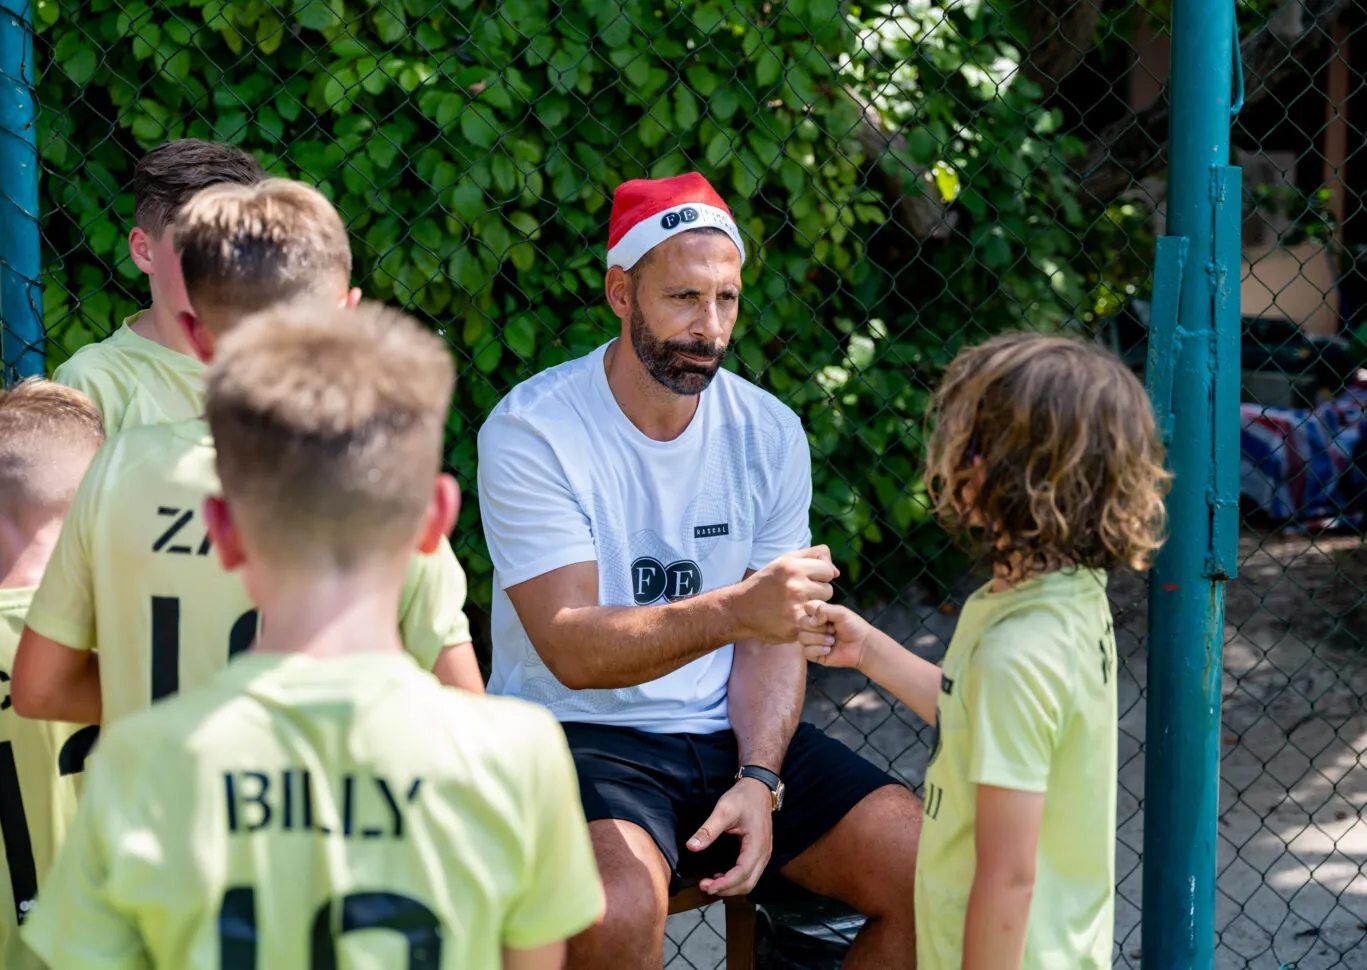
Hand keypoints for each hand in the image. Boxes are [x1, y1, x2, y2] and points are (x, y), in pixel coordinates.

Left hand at [686, 778, 774, 895]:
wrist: (758, 787)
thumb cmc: (743, 797)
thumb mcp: (723, 810)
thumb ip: (707, 830)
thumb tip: (691, 847)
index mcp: (757, 844)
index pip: (742, 873)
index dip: (724, 884)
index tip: (706, 886)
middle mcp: (764, 853)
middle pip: (748, 883)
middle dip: (726, 889)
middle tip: (705, 886)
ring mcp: (764, 854)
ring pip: (750, 881)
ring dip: (731, 887)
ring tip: (711, 883)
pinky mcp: (760, 853)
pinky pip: (750, 874)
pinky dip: (736, 880)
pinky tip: (721, 876)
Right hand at [735, 546, 838, 643]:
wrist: (740, 610)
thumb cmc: (765, 583)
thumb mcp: (784, 560)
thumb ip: (814, 556)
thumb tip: (837, 572)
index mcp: (793, 567)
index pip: (828, 571)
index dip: (819, 576)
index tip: (806, 580)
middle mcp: (795, 586)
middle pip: (829, 590)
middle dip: (817, 592)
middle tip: (799, 595)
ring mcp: (795, 608)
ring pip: (825, 607)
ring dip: (815, 607)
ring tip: (797, 605)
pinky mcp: (795, 627)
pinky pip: (816, 624)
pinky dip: (809, 622)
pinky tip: (794, 618)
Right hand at [798, 602, 873, 669]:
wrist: (862, 646)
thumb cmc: (854, 627)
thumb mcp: (840, 612)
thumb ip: (823, 610)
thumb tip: (811, 621)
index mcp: (818, 614)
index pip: (805, 608)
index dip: (814, 613)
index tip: (827, 618)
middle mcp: (813, 626)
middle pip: (801, 623)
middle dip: (818, 628)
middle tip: (832, 630)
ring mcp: (812, 640)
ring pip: (802, 637)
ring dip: (819, 639)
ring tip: (832, 641)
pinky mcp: (814, 654)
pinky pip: (806, 651)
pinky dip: (818, 650)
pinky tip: (829, 650)